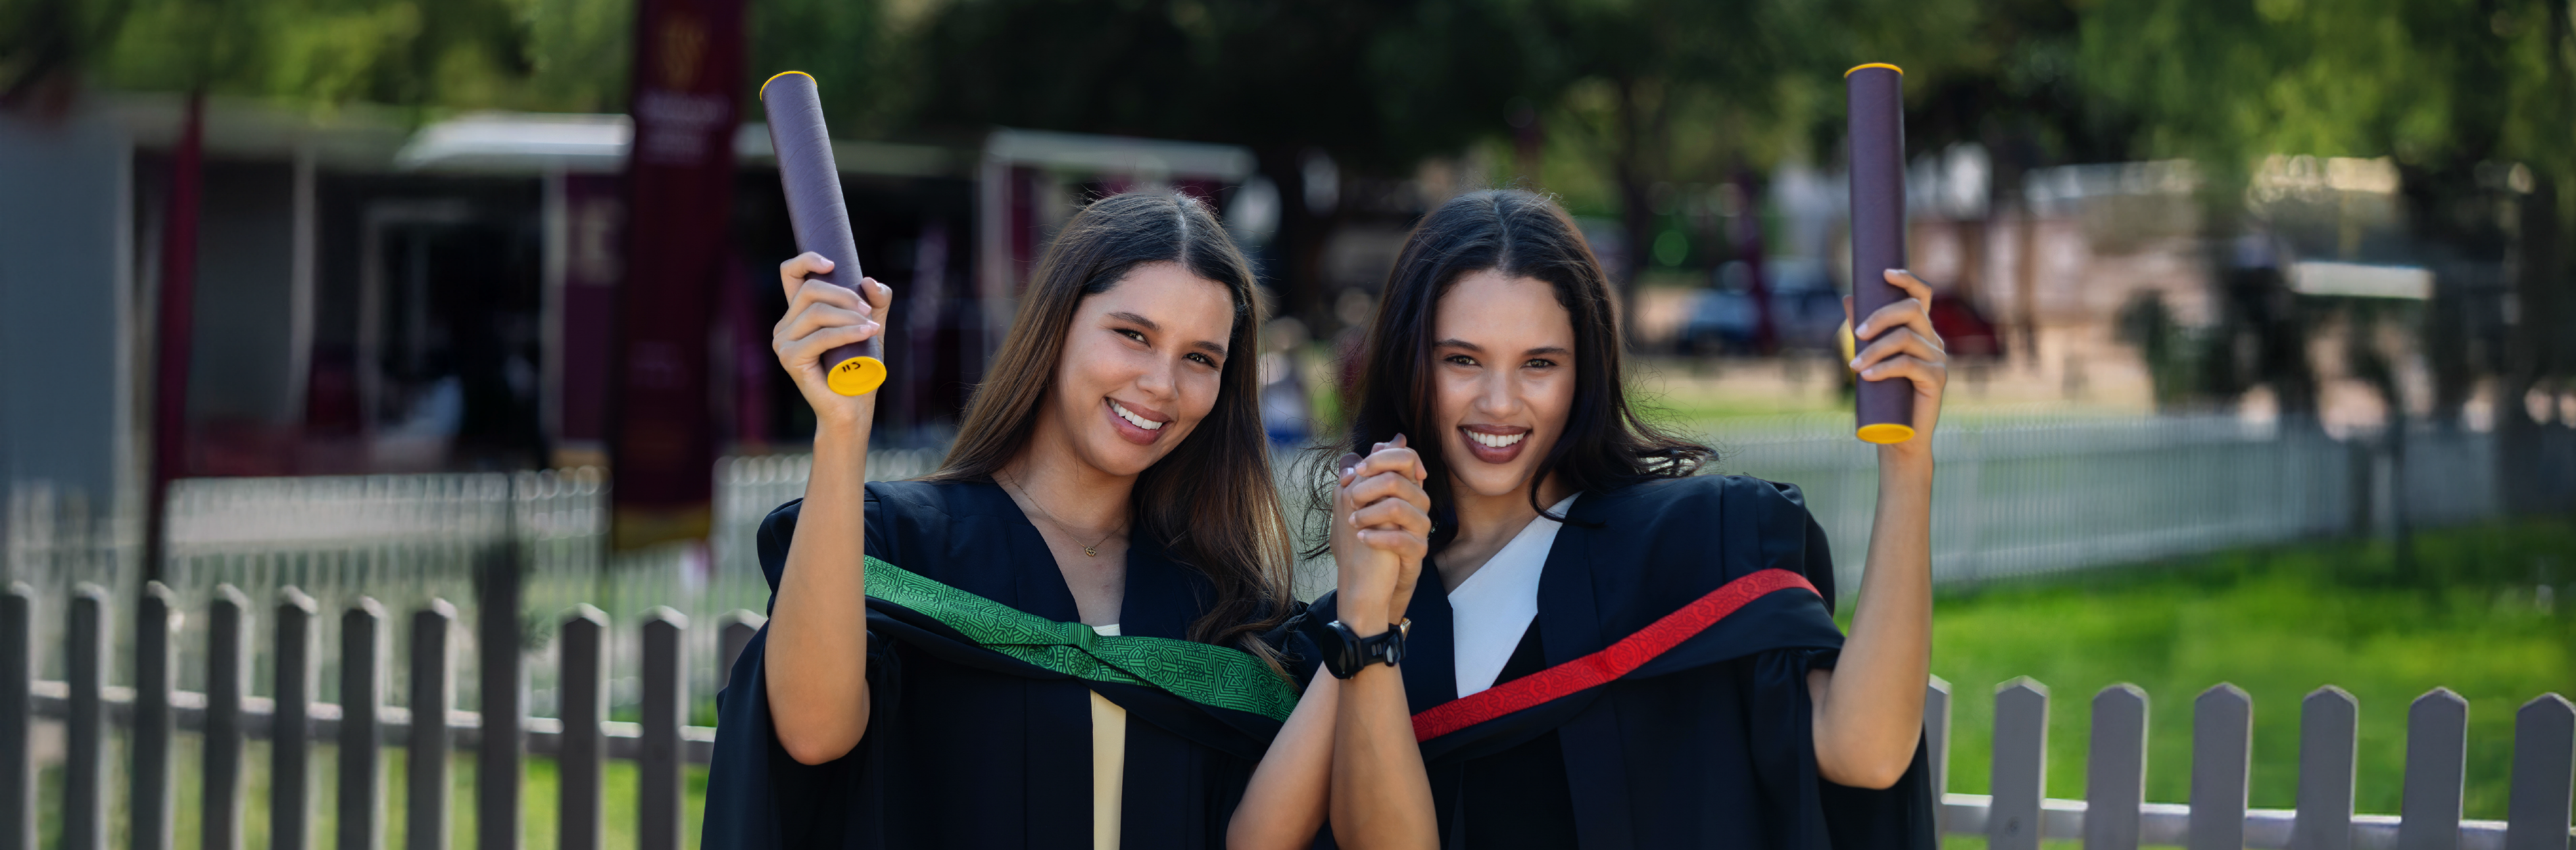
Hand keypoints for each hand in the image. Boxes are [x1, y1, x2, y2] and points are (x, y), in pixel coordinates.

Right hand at [773, 253, 893, 429]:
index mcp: (798, 314)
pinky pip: (820, 336)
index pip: (790, 274)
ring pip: (816, 312)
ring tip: (872, 327)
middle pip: (810, 290)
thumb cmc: (859, 368)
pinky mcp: (790, 359)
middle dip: (843, 294)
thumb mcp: (870, 327)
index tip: (832, 263)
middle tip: (868, 311)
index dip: (807, 260)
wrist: (853, 407)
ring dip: (849, 316)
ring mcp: (783, 343)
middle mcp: (785, 326)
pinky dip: (847, 332)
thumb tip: (868, 280)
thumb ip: (874, 303)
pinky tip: (867, 333)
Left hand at [1329, 435, 1430, 635]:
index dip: (1382, 458)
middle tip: (1350, 499)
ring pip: (1398, 507)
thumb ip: (1359, 481)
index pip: (1406, 457)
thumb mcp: (1359, 507)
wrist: (1375, 579)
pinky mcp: (1418, 551)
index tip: (1358, 471)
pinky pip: (1401, 539)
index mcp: (1406, 487)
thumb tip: (1352, 456)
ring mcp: (1420, 527)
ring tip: (1353, 521)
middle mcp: (1418, 503)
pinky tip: (1361, 537)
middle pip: (1399, 479)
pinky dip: (1376, 536)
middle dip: (1368, 487)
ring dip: (1369, 513)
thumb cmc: (1369, 537)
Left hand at [1844, 269, 1947, 460]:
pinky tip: (1867, 376)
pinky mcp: (1937, 378)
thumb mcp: (1872, 356)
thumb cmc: (1886, 394)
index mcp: (1921, 330)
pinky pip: (1909, 365)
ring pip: (1905, 339)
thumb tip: (1848, 297)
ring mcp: (1938, 358)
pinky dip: (1884, 368)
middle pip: (1912, 310)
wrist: (1900, 433)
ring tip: (1853, 367)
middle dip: (1881, 317)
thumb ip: (1864, 330)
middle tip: (1857, 334)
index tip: (1885, 273)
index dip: (1908, 279)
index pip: (1922, 295)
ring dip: (1874, 350)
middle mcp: (1933, 340)